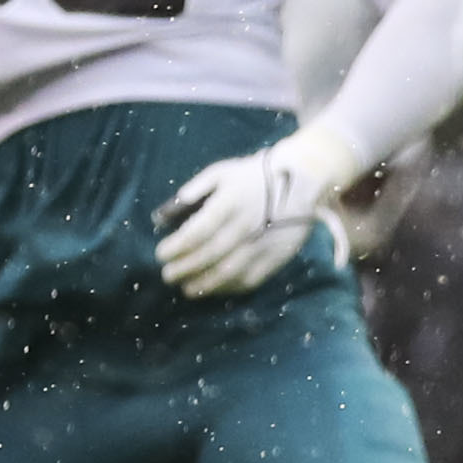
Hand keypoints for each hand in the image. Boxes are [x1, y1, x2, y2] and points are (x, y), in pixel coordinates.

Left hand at [154, 125, 364, 296]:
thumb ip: (190, 193)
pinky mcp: (277, 257)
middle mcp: (246, 226)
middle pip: (209, 255)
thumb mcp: (219, 174)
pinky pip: (251, 279)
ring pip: (229, 272)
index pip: (197, 232)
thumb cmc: (253, 176)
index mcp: (230, 203)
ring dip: (204, 284)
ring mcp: (264, 244)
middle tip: (168, 275)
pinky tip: (215, 289)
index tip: (161, 254)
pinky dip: (229, 288)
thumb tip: (160, 217)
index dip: (176, 247)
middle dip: (184, 268)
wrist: (302, 181)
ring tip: (187, 288)